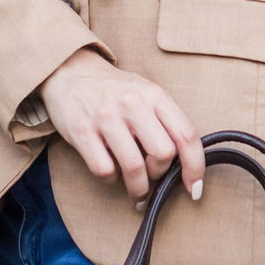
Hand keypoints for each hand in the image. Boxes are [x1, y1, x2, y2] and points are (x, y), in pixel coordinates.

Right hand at [38, 49, 205, 208]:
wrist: (70, 72)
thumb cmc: (115, 91)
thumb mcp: (146, 94)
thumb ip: (166, 121)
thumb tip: (185, 163)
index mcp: (154, 95)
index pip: (186, 134)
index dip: (195, 167)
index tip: (195, 189)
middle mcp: (132, 103)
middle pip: (163, 154)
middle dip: (160, 174)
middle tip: (152, 175)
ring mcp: (105, 117)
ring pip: (134, 167)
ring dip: (138, 188)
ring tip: (136, 192)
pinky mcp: (81, 132)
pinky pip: (104, 170)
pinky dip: (110, 178)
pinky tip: (110, 170)